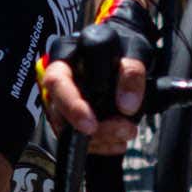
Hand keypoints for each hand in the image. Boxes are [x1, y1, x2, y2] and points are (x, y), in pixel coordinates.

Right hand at [43, 4, 156, 153]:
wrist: (125, 53)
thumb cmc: (124, 48)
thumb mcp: (133, 51)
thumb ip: (131, 73)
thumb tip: (127, 106)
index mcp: (66, 55)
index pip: (58, 81)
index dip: (72, 105)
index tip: (93, 124)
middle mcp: (58, 79)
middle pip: (60, 110)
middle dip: (91, 127)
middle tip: (123, 130)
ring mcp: (62, 99)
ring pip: (67, 127)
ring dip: (99, 138)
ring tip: (126, 133)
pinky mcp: (72, 116)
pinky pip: (77, 136)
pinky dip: (100, 144)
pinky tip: (118, 142)